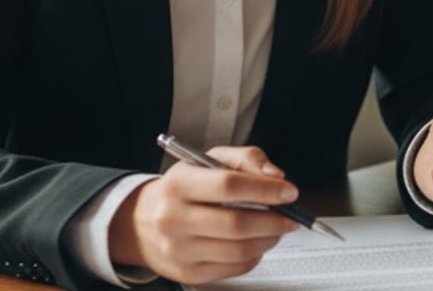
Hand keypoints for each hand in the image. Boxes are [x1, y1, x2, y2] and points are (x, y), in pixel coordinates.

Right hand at [107, 146, 299, 284]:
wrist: (141, 223)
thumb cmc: (183, 188)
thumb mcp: (207, 160)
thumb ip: (246, 159)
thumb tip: (276, 176)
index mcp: (179, 184)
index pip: (229, 186)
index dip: (265, 189)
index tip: (289, 192)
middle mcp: (173, 218)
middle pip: (237, 224)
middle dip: (274, 221)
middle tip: (292, 216)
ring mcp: (178, 250)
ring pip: (238, 250)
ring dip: (269, 239)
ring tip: (278, 229)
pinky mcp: (187, 273)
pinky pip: (233, 268)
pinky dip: (254, 256)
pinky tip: (257, 243)